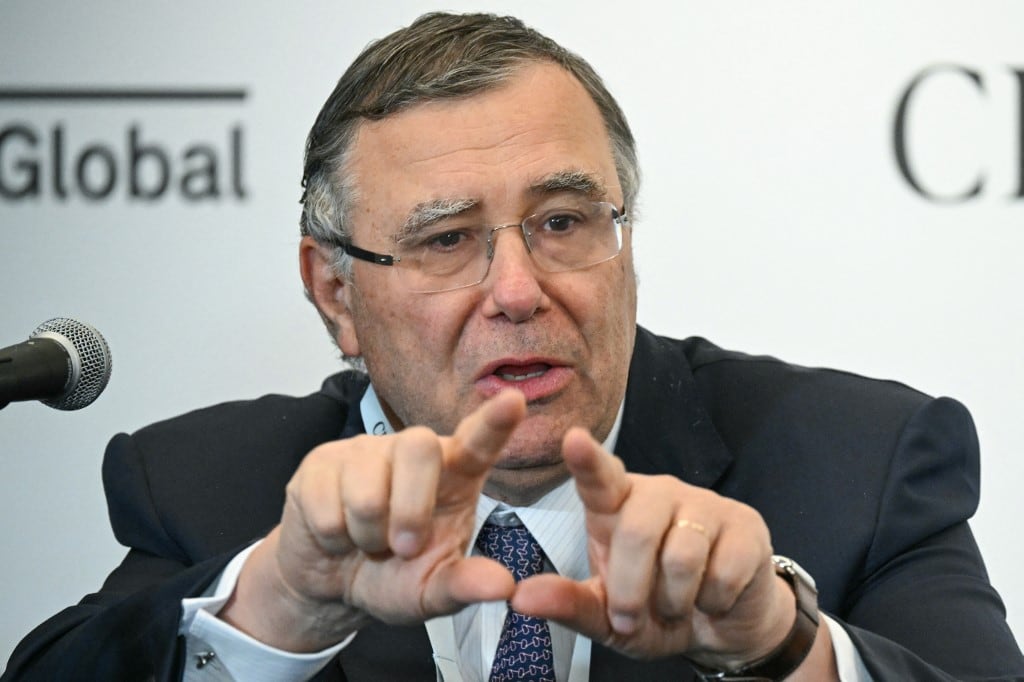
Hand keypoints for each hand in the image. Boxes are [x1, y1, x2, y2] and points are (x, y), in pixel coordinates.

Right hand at [220, 390, 526, 651]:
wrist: (331, 584)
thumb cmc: (393, 577)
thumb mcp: (432, 593)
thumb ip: (465, 586)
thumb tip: (503, 587)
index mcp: (455, 474)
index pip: (479, 441)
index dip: (495, 422)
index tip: (514, 402)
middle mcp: (413, 451)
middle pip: (419, 448)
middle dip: (409, 510)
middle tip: (403, 548)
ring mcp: (365, 450)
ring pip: (367, 487)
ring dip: (366, 534)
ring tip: (367, 541)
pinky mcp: (322, 461)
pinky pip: (326, 503)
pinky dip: (333, 536)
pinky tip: (336, 533)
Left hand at [511, 427, 800, 669]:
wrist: (723, 623)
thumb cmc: (655, 611)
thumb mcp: (606, 619)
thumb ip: (567, 604)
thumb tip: (519, 598)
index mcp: (616, 506)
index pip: (599, 476)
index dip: (587, 459)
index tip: (574, 439)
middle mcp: (658, 493)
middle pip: (637, 531)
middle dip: (630, 589)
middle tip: (630, 619)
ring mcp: (704, 503)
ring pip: (682, 555)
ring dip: (674, 601)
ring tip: (675, 606)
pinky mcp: (745, 524)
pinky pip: (723, 571)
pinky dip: (711, 602)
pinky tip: (712, 598)